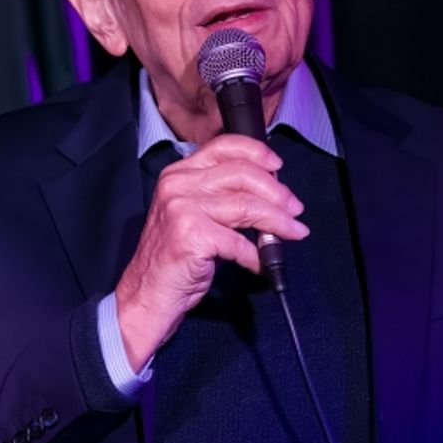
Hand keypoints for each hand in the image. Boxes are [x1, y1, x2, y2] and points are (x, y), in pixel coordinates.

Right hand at [114, 134, 308, 369]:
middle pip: (243, 174)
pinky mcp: (191, 234)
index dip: (258, 153)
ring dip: (278, 222)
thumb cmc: (174, 258)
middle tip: (295, 210)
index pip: (224, 147)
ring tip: (293, 232)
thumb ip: (221, 196)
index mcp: (178, 174)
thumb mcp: (193, 214)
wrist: (147, 295)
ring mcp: (182, 208)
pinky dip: (256, 255)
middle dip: (277, 192)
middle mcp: (178, 185)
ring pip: (247, 206)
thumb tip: (269, 192)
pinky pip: (239, 242)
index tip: (278, 166)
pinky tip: (260, 263)